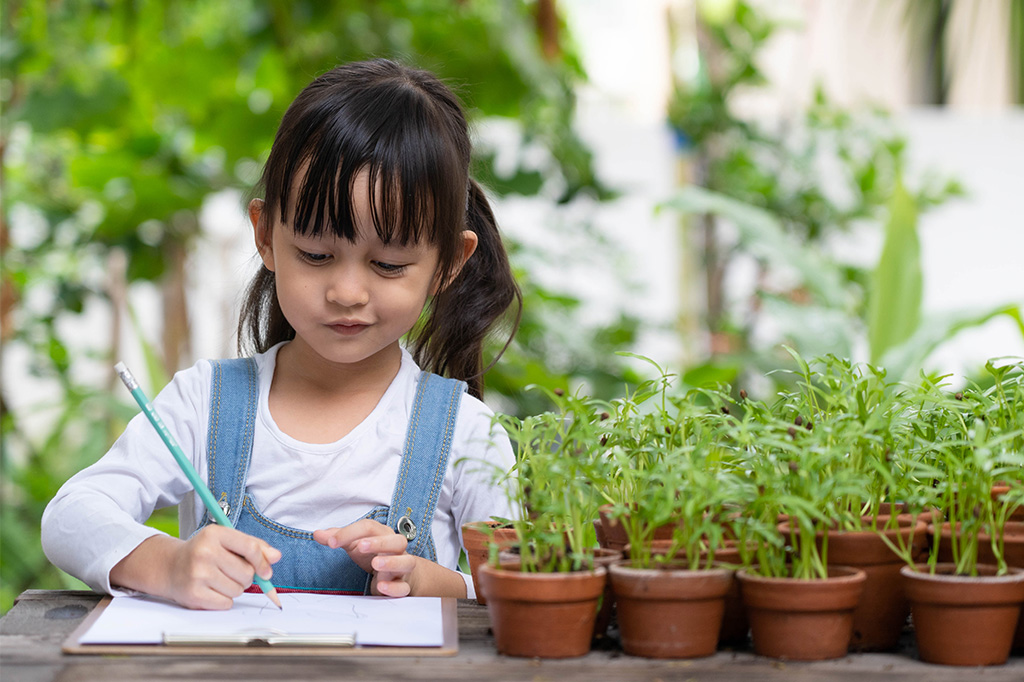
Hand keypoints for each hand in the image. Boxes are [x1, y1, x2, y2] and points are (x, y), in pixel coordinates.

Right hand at [111, 525, 281, 609]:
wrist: (170, 567)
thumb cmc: (205, 553)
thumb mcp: (226, 542)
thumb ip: (254, 547)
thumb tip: (276, 557)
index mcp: (215, 534)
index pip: (251, 548)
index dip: (263, 562)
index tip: (266, 572)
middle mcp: (205, 552)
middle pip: (247, 573)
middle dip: (245, 577)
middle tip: (230, 573)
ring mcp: (198, 574)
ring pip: (238, 590)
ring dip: (234, 589)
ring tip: (219, 580)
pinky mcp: (193, 595)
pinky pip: (226, 604)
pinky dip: (223, 601)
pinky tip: (211, 591)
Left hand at [313, 519, 417, 596]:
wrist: (399, 573)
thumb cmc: (375, 554)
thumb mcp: (355, 544)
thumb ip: (339, 538)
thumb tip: (317, 534)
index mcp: (383, 534)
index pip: (370, 527)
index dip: (350, 532)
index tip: (331, 542)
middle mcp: (396, 549)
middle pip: (396, 541)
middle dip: (379, 543)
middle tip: (360, 546)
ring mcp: (402, 567)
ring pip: (407, 562)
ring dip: (392, 562)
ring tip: (375, 564)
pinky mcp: (403, 585)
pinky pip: (403, 587)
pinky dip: (394, 588)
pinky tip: (381, 587)